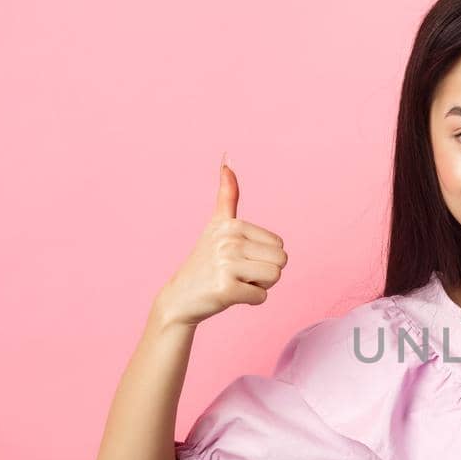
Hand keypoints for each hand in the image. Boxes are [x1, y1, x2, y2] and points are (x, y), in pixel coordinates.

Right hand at [154, 154, 289, 326]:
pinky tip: (228, 295)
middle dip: (265, 272)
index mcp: (231, 224)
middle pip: (281, 261)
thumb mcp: (217, 224)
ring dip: (259, 286)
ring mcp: (226, 264)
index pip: (279, 245)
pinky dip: (250, 301)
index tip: (239, 258)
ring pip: (274, 278)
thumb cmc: (205, 262)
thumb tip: (227, 158)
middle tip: (238, 273)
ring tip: (235, 282)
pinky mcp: (226, 288)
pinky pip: (261, 297)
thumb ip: (227, 194)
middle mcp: (228, 240)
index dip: (264, 257)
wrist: (179, 298)